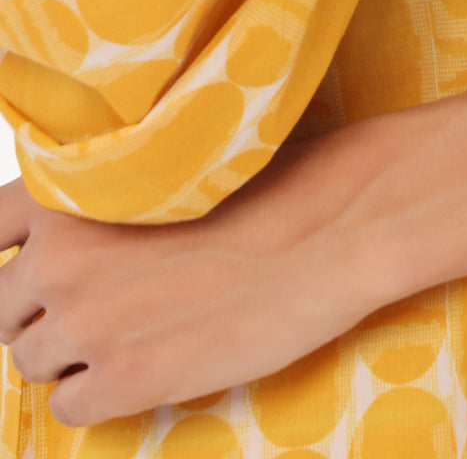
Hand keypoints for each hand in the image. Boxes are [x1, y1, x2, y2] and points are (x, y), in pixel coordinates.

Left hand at [0, 94, 466, 428]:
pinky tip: (144, 366)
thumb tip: (70, 235)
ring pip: (32, 361)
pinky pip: (69, 408)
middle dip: (44, 310)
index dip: (15, 255)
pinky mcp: (125, 379)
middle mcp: (60, 257)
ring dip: (72, 354)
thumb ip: (102, 197)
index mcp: (69, 192)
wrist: (329, 229)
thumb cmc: (268, 185)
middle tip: (104, 303)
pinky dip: (98, 394)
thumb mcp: (169, 162)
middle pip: (5, 307)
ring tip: (133, 332)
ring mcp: (88, 323)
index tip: (43, 266)